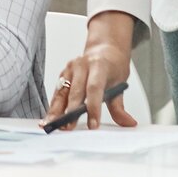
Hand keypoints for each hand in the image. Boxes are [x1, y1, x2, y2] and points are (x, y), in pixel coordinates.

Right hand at [45, 10, 139, 128]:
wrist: (104, 48)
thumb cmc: (112, 66)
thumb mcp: (120, 83)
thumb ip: (120, 107)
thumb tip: (128, 123)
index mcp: (99, 65)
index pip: (94, 88)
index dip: (93, 107)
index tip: (93, 125)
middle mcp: (82, 65)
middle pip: (75, 91)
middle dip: (70, 111)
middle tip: (68, 128)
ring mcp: (70, 68)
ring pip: (62, 92)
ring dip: (56, 110)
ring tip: (53, 125)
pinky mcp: (62, 74)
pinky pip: (57, 92)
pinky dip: (53, 106)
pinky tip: (50, 118)